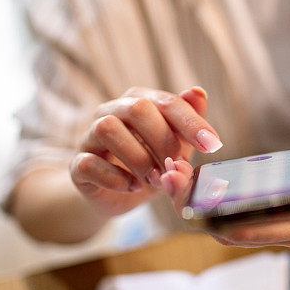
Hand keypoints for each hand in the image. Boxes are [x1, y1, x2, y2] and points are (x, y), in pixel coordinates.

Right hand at [70, 87, 221, 216]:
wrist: (119, 197)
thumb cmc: (153, 164)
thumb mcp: (177, 147)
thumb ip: (188, 122)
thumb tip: (199, 92)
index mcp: (139, 101)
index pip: (167, 102)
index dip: (192, 123)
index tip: (213, 145)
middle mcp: (111, 111)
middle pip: (137, 108)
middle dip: (164, 141)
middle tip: (177, 168)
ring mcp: (89, 136)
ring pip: (107, 128)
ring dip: (138, 158)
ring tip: (155, 179)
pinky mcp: (77, 164)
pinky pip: (88, 162)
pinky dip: (115, 178)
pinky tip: (132, 187)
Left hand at [161, 119, 289, 246]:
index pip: (262, 226)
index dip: (224, 210)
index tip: (195, 187)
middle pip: (234, 231)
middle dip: (196, 207)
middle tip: (168, 175)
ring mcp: (278, 229)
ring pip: (225, 228)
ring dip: (194, 205)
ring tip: (169, 173)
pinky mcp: (265, 220)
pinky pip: (228, 217)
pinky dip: (203, 200)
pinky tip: (184, 175)